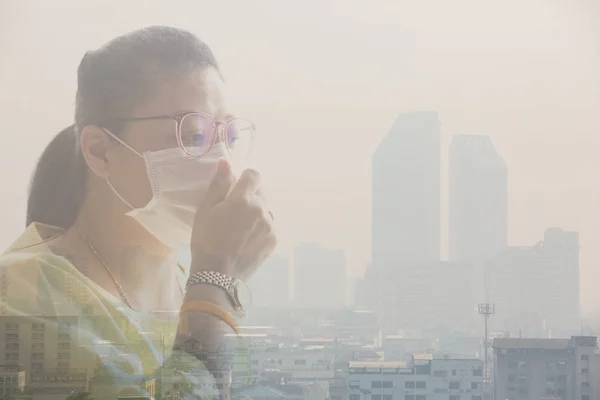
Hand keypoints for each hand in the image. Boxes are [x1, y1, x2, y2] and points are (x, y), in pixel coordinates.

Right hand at [190, 159, 276, 279]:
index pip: (253, 175)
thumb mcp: (206, 210)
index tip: (236, 187)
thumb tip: (226, 162)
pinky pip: (269, 227)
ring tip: (240, 228)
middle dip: (250, 196)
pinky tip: (246, 240)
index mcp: (243, 199)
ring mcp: (269, 226)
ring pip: (266, 211)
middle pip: (262, 192)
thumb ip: (219, 184)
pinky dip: (260, 229)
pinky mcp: (273, 240)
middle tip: (235, 211)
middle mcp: (261, 210)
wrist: (217, 274)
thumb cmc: (206, 239)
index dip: (244, 178)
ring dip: (257, 213)